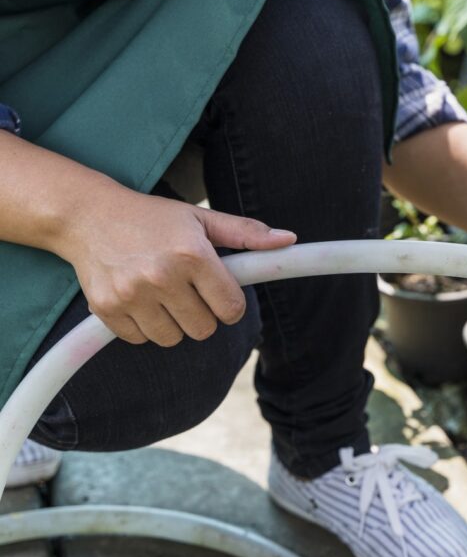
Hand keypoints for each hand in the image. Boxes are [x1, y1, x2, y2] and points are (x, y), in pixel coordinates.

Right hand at [57, 186, 295, 345]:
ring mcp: (132, 294)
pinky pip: (141, 340)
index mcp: (192, 254)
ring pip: (173, 339)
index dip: (230, 306)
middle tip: (189, 292)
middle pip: (204, 330)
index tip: (220, 295)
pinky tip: (140, 300)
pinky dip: (144, 327)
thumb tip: (289, 240)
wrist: (88, 216)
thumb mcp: (202, 218)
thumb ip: (246, 233)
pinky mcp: (106, 308)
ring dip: (174, 324)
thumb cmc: (153, 218)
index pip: (231, 308)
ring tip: (164, 295)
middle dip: (203, 315)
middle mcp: (162, 276)